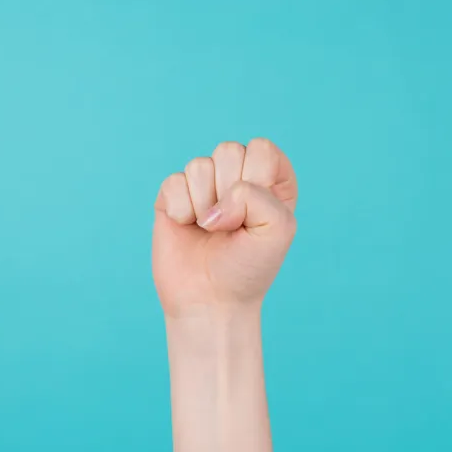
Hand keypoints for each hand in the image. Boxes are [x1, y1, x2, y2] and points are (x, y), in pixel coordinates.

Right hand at [152, 138, 297, 316]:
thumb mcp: (278, 229)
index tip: (257, 215)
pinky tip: (188, 228)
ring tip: (211, 231)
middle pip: (228, 150)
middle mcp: (237, 176)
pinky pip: (173, 182)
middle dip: (229, 194)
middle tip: (232, 227)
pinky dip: (181, 211)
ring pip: (199, 166)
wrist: (211, 302)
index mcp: (271, 179)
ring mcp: (203, 185)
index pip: (261, 149)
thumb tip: (214, 202)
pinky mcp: (173, 197)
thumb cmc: (248, 267)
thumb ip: (258, 195)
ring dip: (205, 206)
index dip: (257, 181)